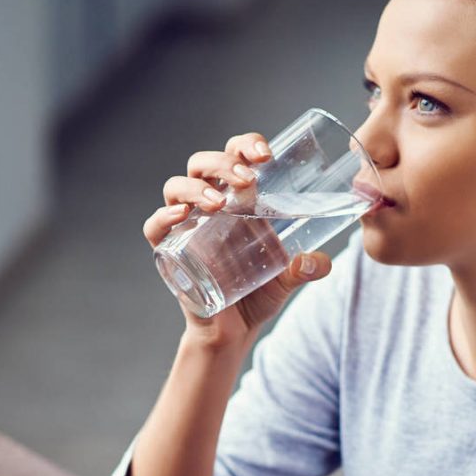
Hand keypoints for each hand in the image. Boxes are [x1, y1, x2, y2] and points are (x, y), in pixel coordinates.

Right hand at [143, 133, 331, 349]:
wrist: (233, 331)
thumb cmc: (258, 294)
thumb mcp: (288, 279)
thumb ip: (306, 269)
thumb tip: (320, 262)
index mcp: (237, 199)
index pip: (235, 155)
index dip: (246, 144)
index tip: (266, 154)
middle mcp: (208, 206)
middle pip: (202, 163)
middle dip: (223, 162)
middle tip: (247, 180)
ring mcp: (185, 227)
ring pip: (176, 187)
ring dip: (196, 187)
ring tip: (219, 202)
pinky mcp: (169, 252)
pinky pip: (154, 227)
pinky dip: (162, 217)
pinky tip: (181, 216)